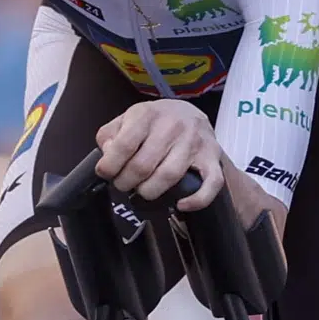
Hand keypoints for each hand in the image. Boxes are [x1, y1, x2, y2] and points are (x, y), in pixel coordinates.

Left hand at [95, 99, 223, 210]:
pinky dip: (196, 200)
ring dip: (150, 192)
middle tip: (123, 184)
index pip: (124, 145)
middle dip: (126, 182)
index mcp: (147, 115)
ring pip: (169, 177)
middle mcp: (173, 126)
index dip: (110, 166)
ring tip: (142, 191)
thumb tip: (107, 156)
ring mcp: (194, 142)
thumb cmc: (153, 122)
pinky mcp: (213, 158)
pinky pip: (210, 184)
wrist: (190, 114)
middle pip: (143, 166)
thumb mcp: (126, 119)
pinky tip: (180, 204)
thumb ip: (109, 135)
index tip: (105, 173)